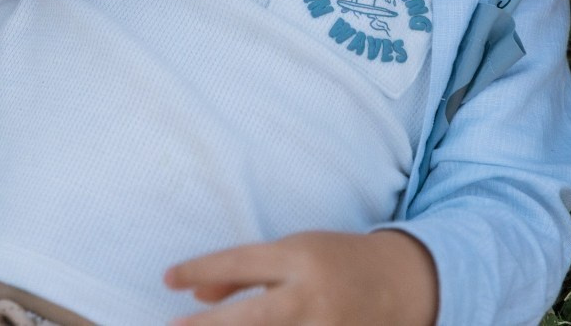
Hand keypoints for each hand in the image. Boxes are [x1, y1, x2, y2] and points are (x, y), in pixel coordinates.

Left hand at [164, 231, 436, 325]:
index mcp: (301, 258)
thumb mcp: (292, 251)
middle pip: (251, 318)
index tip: (167, 279)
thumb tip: (194, 293)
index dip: (200, 269)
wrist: (402, 283)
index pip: (241, 263)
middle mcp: (312, 296)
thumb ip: (242, 274)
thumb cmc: (334, 261)